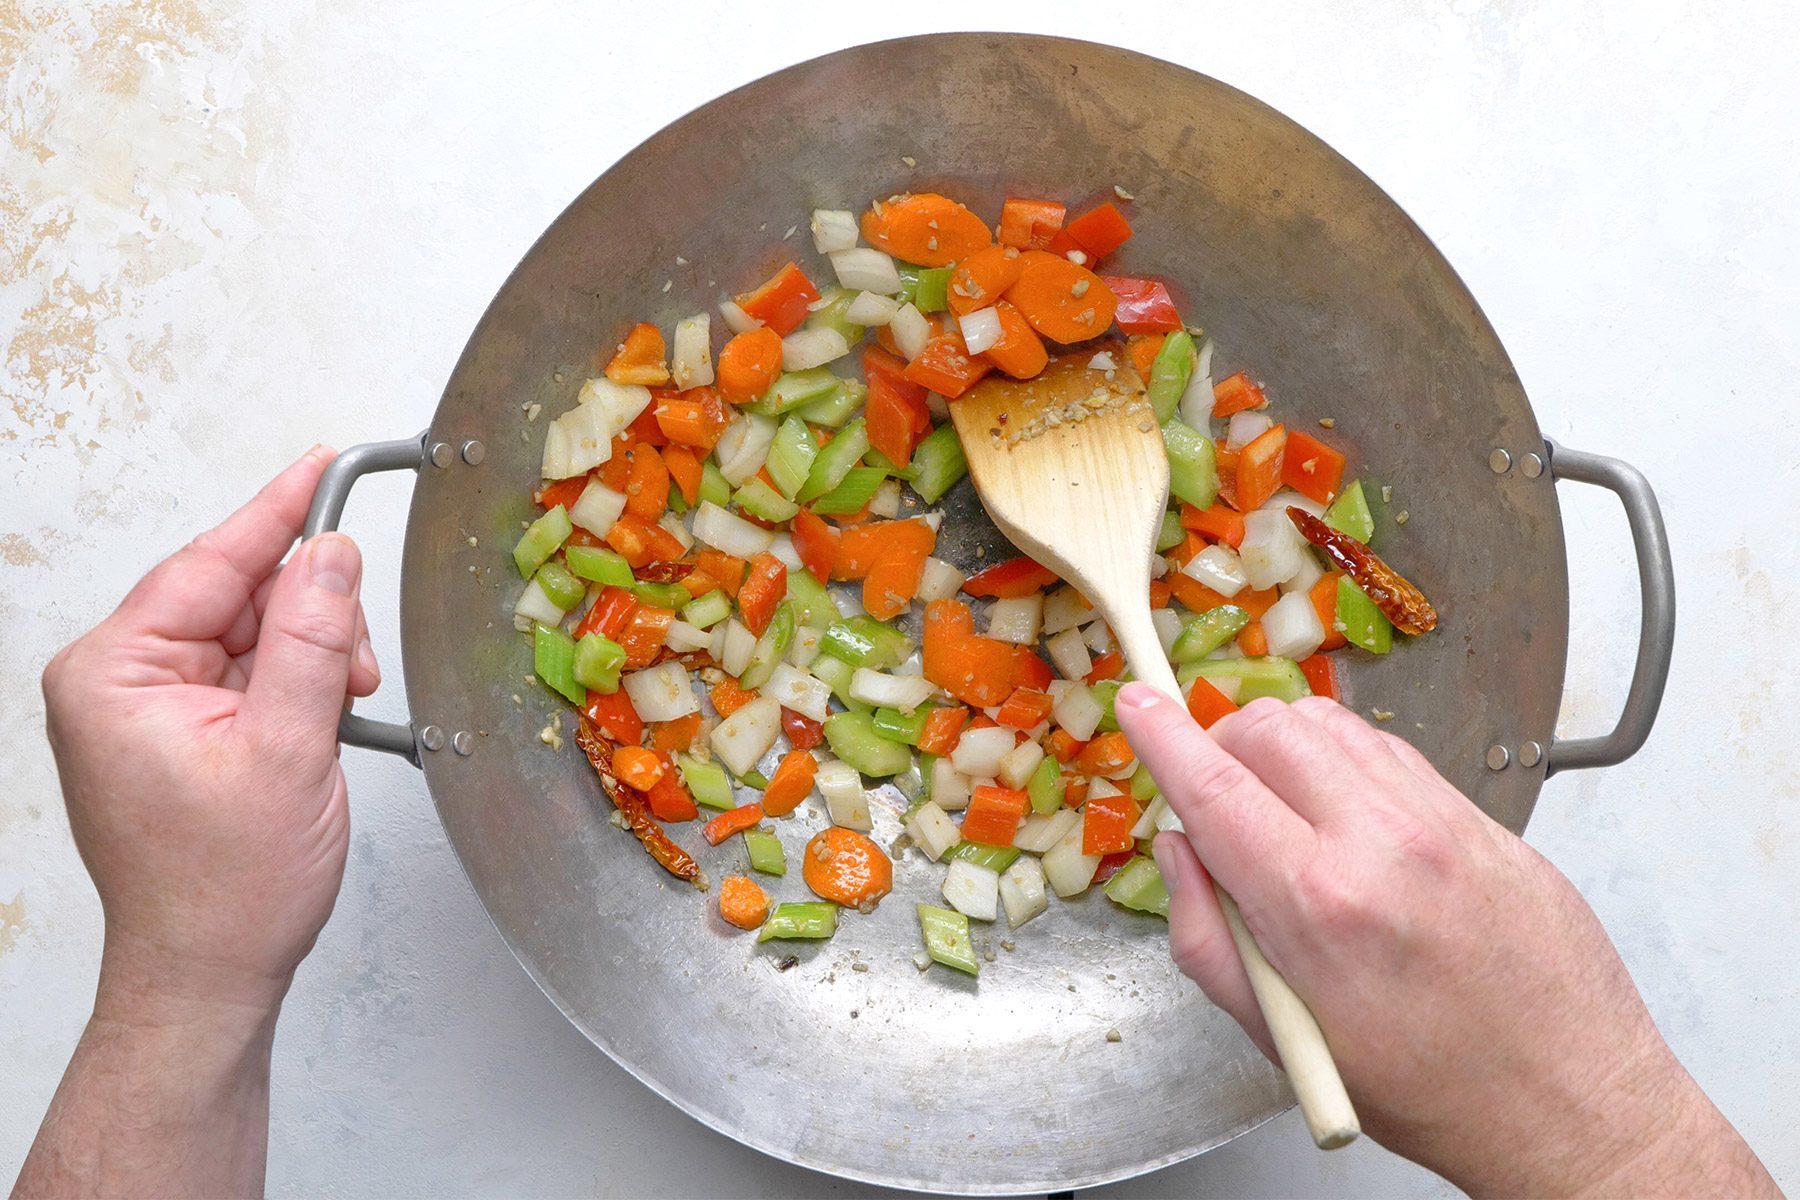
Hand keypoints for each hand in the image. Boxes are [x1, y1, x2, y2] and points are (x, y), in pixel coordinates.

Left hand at [41, 447, 376, 1015]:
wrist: (210, 975)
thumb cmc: (225, 889)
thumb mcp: (288, 750)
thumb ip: (313, 641)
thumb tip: (331, 555)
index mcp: (113, 674)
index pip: (207, 564)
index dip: (276, 513)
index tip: (322, 465)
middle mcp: (117, 681)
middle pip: (236, 596)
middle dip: (311, 618)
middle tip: (354, 665)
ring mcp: (145, 707)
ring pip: (253, 633)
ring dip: (312, 658)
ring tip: (340, 712)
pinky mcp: (177, 730)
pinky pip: (251, 673)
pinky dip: (298, 686)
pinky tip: (323, 721)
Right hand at [1115, 686, 1775, 1196]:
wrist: (1568, 1101)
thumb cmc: (1425, 1089)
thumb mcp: (1282, 1037)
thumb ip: (1207, 935)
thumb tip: (1178, 852)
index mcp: (1318, 904)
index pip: (1213, 785)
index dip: (1161, 735)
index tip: (1137, 704)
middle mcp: (1383, 844)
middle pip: (1270, 728)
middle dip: (1223, 744)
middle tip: (1219, 795)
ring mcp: (1443, 822)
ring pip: (1333, 724)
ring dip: (1286, 747)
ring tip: (1285, 810)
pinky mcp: (1485, 819)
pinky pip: (1393, 753)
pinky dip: (1348, 764)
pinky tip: (1349, 819)